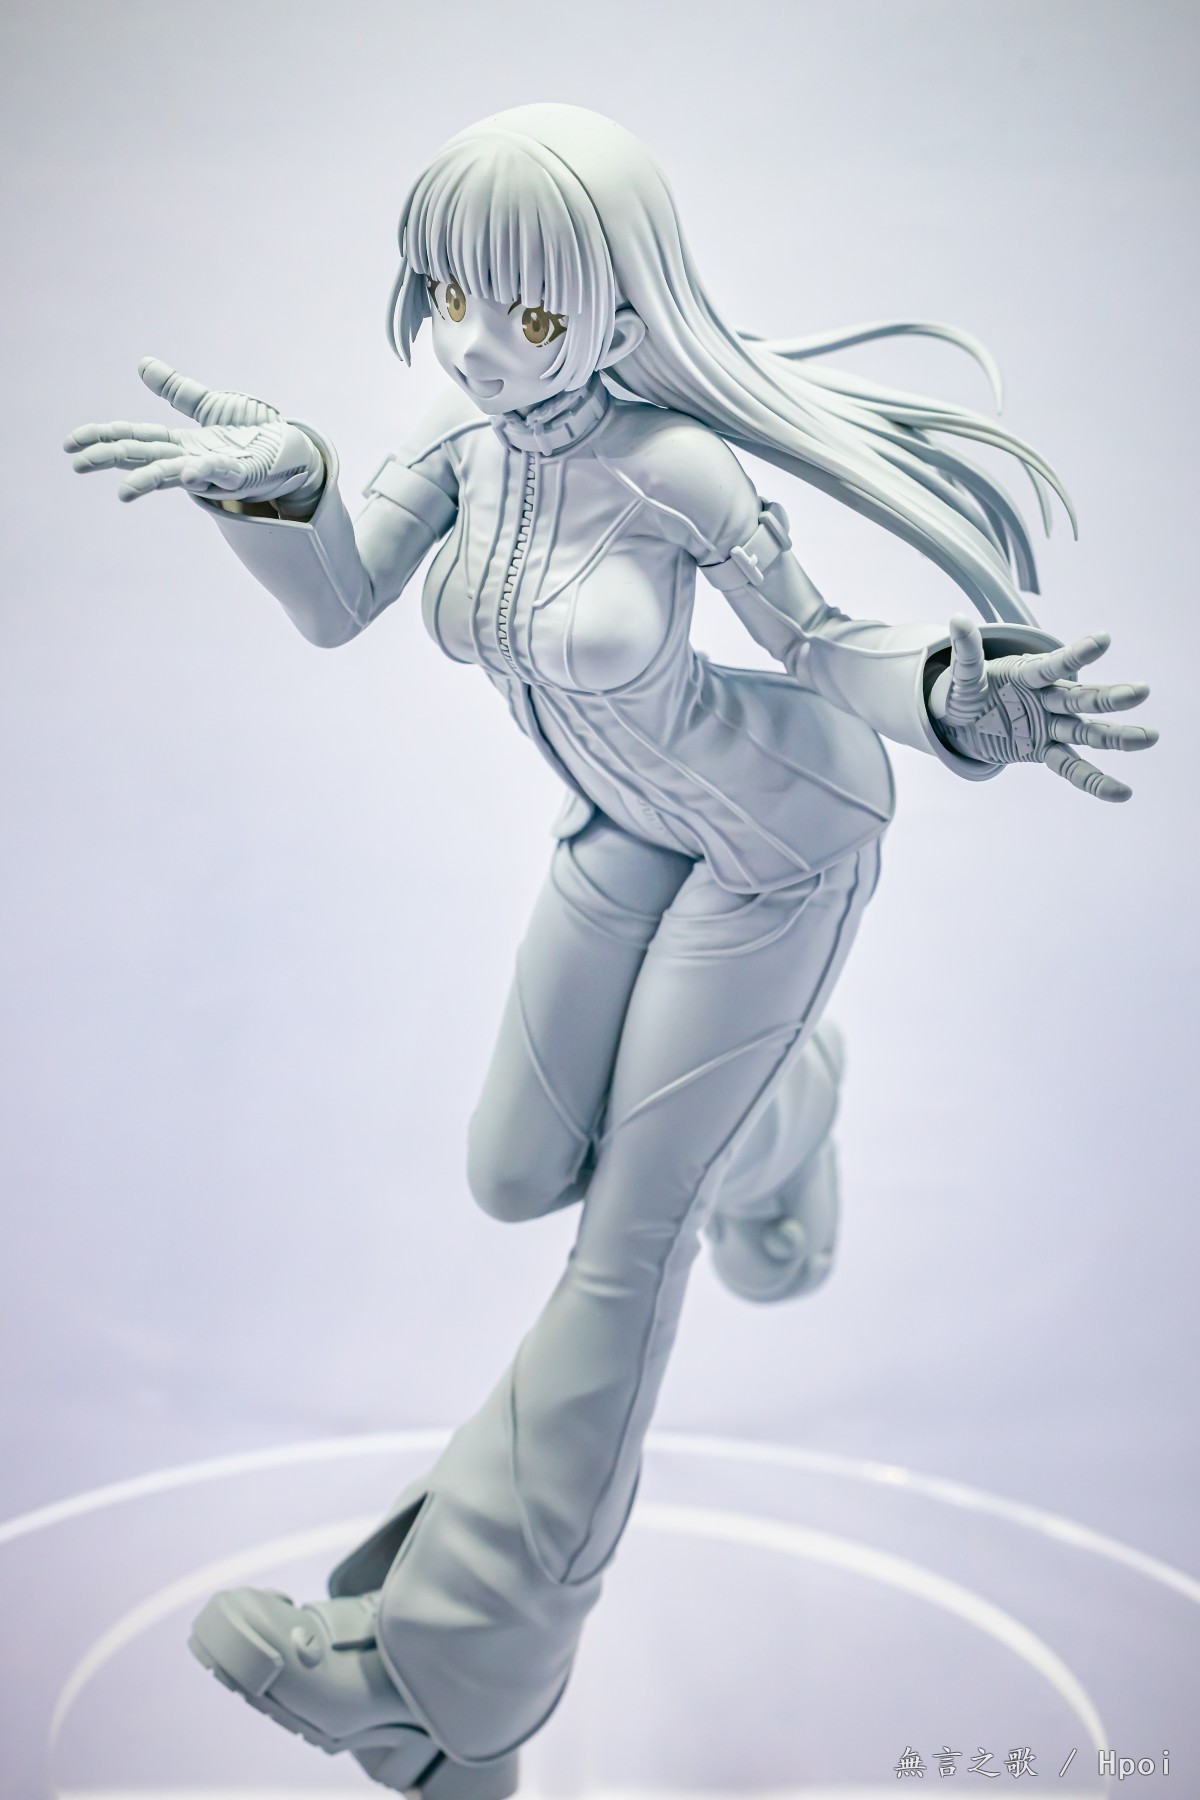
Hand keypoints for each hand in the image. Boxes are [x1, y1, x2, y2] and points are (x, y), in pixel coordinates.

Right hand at [64, 358, 324, 511]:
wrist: (294, 452)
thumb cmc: (253, 434)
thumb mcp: (209, 406)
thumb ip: (176, 391)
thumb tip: (142, 364)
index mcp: (179, 444)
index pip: (132, 439)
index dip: (101, 439)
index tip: (69, 444)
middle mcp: (190, 460)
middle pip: (143, 457)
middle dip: (109, 459)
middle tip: (76, 464)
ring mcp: (214, 470)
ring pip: (174, 473)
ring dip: (148, 481)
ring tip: (122, 493)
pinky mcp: (241, 473)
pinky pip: (219, 473)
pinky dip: (203, 472)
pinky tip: (189, 473)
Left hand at [928, 615, 1156, 801]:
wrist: (964, 718)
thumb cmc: (969, 691)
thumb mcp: (963, 675)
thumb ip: (965, 653)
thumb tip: (957, 620)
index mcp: (1029, 675)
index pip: (1055, 665)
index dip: (1077, 654)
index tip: (1105, 639)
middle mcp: (1047, 699)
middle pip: (1081, 698)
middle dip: (1110, 697)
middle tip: (1141, 692)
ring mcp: (1050, 726)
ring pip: (1087, 731)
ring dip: (1117, 736)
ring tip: (1150, 737)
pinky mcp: (1044, 751)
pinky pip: (1072, 768)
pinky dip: (1095, 781)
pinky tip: (1122, 794)